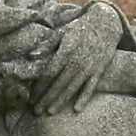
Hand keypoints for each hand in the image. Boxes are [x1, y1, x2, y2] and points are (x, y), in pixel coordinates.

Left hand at [31, 0, 123, 114]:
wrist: (105, 23)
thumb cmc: (79, 29)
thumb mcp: (61, 32)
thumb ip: (46, 45)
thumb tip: (30, 56)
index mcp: (65, 51)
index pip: (49, 73)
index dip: (39, 87)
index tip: (31, 97)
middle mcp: (76, 61)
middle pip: (58, 84)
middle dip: (46, 98)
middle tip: (36, 111)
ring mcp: (88, 67)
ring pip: (72, 88)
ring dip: (60, 101)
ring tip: (50, 112)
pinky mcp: (99, 70)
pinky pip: (90, 87)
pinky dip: (84, 98)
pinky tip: (76, 109)